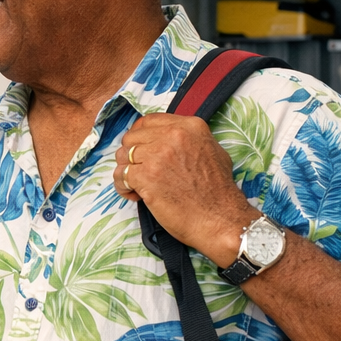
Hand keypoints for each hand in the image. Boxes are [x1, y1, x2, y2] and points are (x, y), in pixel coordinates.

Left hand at [114, 113, 256, 266]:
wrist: (220, 218)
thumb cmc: (218, 191)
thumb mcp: (212, 151)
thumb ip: (188, 139)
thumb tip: (166, 138)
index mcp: (189, 126)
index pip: (148, 122)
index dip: (139, 137)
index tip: (140, 149)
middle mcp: (173, 135)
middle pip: (131, 138)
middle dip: (131, 155)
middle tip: (140, 171)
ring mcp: (158, 155)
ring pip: (122, 156)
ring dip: (126, 172)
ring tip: (137, 186)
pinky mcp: (147, 175)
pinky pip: (120, 176)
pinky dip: (123, 187)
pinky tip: (135, 195)